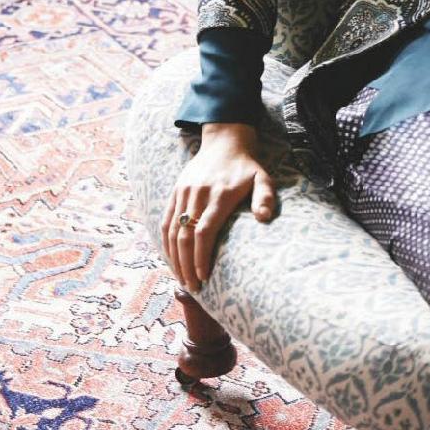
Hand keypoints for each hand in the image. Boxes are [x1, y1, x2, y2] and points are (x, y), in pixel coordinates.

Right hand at [161, 123, 275, 292]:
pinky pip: (165, 220)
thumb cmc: (247, 166)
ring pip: (171, 230)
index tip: (204, 276)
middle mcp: (198, 194)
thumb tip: (264, 218)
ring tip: (181, 280)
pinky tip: (170, 260)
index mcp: (219, 195)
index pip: (204, 231)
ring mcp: (183, 192)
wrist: (225, 141)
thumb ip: (265, 198)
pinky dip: (165, 242)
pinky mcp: (175, 191)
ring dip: (174, 258)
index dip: (201, 256)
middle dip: (186, 264)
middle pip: (184, 235)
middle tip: (193, 287)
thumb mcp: (264, 178)